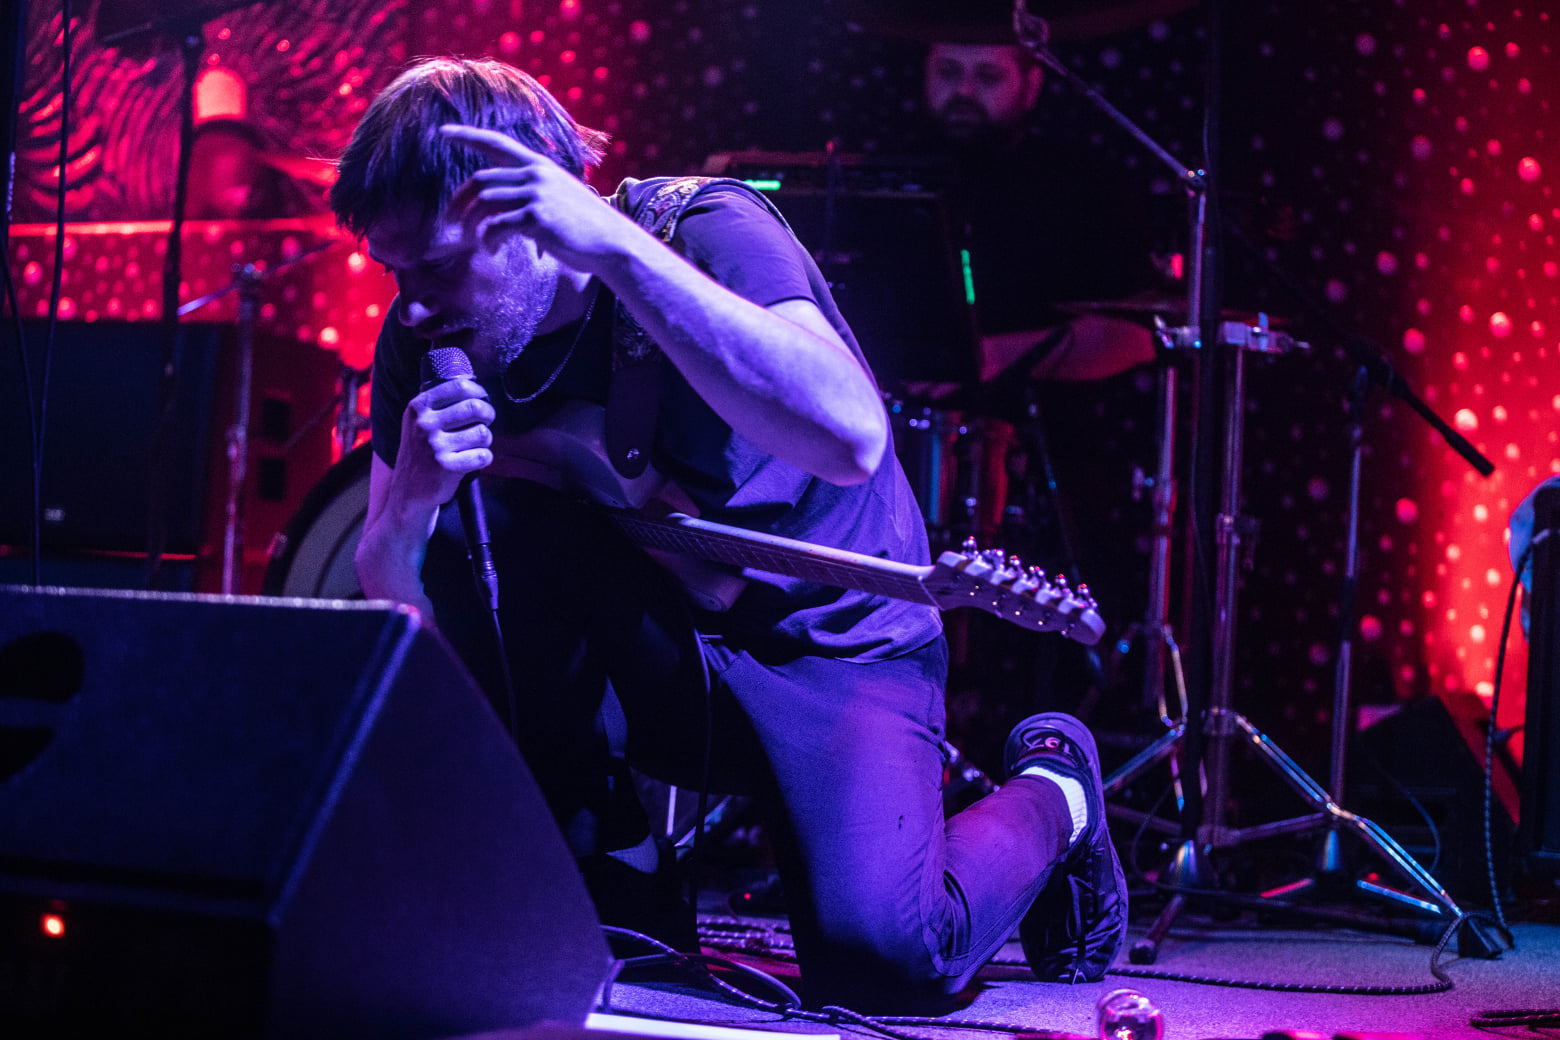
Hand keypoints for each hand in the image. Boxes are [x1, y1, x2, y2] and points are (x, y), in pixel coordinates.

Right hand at [395, 375, 495, 507]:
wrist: (407, 493)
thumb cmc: (419, 453)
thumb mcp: (417, 422)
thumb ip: (438, 403)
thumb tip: (472, 385)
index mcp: (418, 407)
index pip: (459, 387)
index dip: (479, 392)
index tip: (482, 398)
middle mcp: (424, 424)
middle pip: (475, 407)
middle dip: (488, 414)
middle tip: (486, 421)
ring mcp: (435, 446)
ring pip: (483, 432)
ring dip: (486, 440)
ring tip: (476, 444)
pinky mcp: (446, 467)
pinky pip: (483, 456)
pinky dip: (484, 458)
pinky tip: (474, 460)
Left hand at [440, 123, 632, 272]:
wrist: (612, 243)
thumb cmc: (586, 228)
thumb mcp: (561, 199)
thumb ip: (533, 195)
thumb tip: (507, 209)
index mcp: (540, 166)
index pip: (497, 142)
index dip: (467, 135)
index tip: (443, 132)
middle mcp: (536, 174)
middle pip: (480, 180)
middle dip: (460, 202)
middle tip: (452, 222)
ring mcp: (536, 194)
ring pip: (484, 202)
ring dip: (472, 224)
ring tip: (474, 242)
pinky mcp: (536, 217)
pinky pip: (496, 225)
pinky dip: (488, 240)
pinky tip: (492, 250)